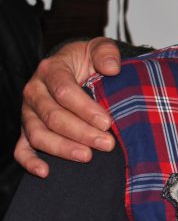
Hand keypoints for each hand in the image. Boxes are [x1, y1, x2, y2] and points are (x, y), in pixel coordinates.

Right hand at [16, 37, 121, 176]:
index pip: (65, 92)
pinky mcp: (27, 128)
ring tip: (88, 156)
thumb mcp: (99, 48)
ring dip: (63, 148)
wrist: (74, 66)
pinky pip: (21, 148)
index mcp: (50, 69)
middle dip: (81, 132)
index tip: (107, 123)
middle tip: (107, 144)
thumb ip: (107, 53)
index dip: (86, 109)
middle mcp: (34, 91)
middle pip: (53, 116)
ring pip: (38, 134)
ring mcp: (28, 112)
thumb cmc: (88, 59)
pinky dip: (29, 162)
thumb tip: (112, 68)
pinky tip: (45, 171)